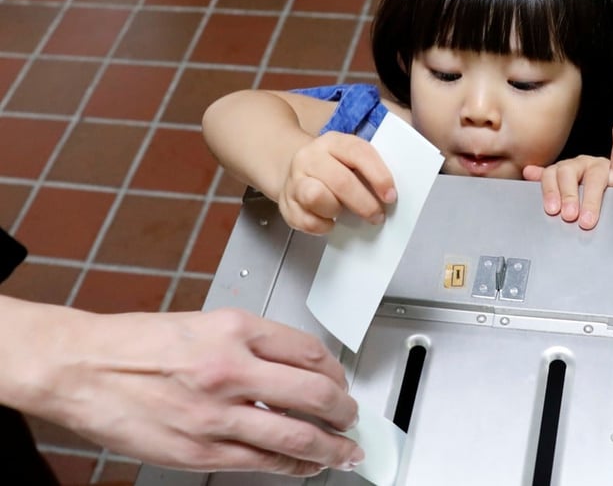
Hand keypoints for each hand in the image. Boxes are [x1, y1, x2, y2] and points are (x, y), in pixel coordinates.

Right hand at [26, 306, 362, 475]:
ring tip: (345, 450)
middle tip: (353, 417)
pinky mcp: (200, 451)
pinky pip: (264, 463)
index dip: (337, 371)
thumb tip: (297, 368)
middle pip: (316, 394)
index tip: (342, 382)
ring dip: (332, 447)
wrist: (81, 369)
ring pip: (298, 436)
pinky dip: (294, 466)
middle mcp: (231, 368)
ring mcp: (216, 414)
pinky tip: (305, 465)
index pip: (310, 351)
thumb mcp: (205, 323)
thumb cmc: (136, 345)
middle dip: (345, 411)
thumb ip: (253, 344)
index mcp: (235, 328)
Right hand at [280, 132, 395, 234]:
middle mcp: (310, 158)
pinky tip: (330, 222)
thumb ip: (369, 169)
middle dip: (364, 203)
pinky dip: (322, 226)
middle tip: (377, 216)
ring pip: (315, 196)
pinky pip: (306, 221)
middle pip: (340, 181)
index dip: (378, 175)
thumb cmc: (332, 167)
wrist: (292, 169)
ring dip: (336, 210)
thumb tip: (390, 194)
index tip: (390, 195)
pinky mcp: (286, 204)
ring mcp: (295, 180)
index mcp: (333, 142)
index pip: (358, 153)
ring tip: (344, 213)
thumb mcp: (349, 158)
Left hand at [523, 123, 612, 229]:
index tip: (552, 211)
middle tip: (569, 217)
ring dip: (590, 198)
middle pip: (569, 174)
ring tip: (588, 218)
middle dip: (568, 196)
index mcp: (563, 170)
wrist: (610, 199)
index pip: (551, 175)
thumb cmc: (583, 198)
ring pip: (594, 177)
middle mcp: (579, 164)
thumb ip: (549, 184)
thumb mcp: (563, 193)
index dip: (551, 192)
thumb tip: (527, 171)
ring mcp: (600, 166)